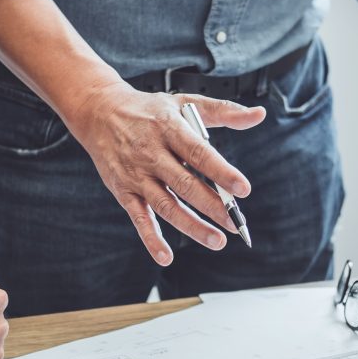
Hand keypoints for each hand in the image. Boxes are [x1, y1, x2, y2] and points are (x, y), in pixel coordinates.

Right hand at [69, 82, 265, 264]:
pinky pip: (138, 218)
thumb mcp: (185, 102)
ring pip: (166, 205)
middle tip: (235, 223)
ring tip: (216, 240)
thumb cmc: (149, 110)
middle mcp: (151, 153)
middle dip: (212, 206)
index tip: (243, 188)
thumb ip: (224, 111)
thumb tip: (258, 115)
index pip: (199, 153)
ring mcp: (136, 175)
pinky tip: (166, 256)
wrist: (99, 112)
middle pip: (185, 184)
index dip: (221, 172)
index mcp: (169, 128)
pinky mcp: (123, 191)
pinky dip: (150, 239)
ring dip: (191, 226)